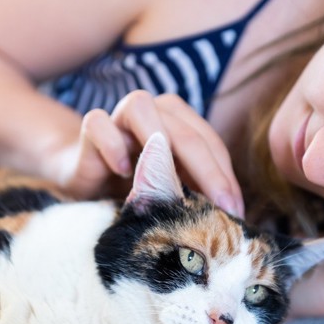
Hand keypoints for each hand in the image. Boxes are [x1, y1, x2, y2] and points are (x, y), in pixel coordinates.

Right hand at [58, 90, 244, 216]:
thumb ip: (197, 194)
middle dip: (207, 171)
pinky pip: (98, 123)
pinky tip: (123, 171)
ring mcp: (119, 116)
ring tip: (169, 184)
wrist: (88, 182)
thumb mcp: (171, 193)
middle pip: (184, 130)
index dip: (225, 176)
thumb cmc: (135, 188)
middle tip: (220, 208)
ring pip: (140, 106)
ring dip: (158, 141)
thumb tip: (235, 216)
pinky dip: (111, 144)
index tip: (235, 212)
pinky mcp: (90, 129)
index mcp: (178, 122)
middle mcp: (153, 111)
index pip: (209, 143)